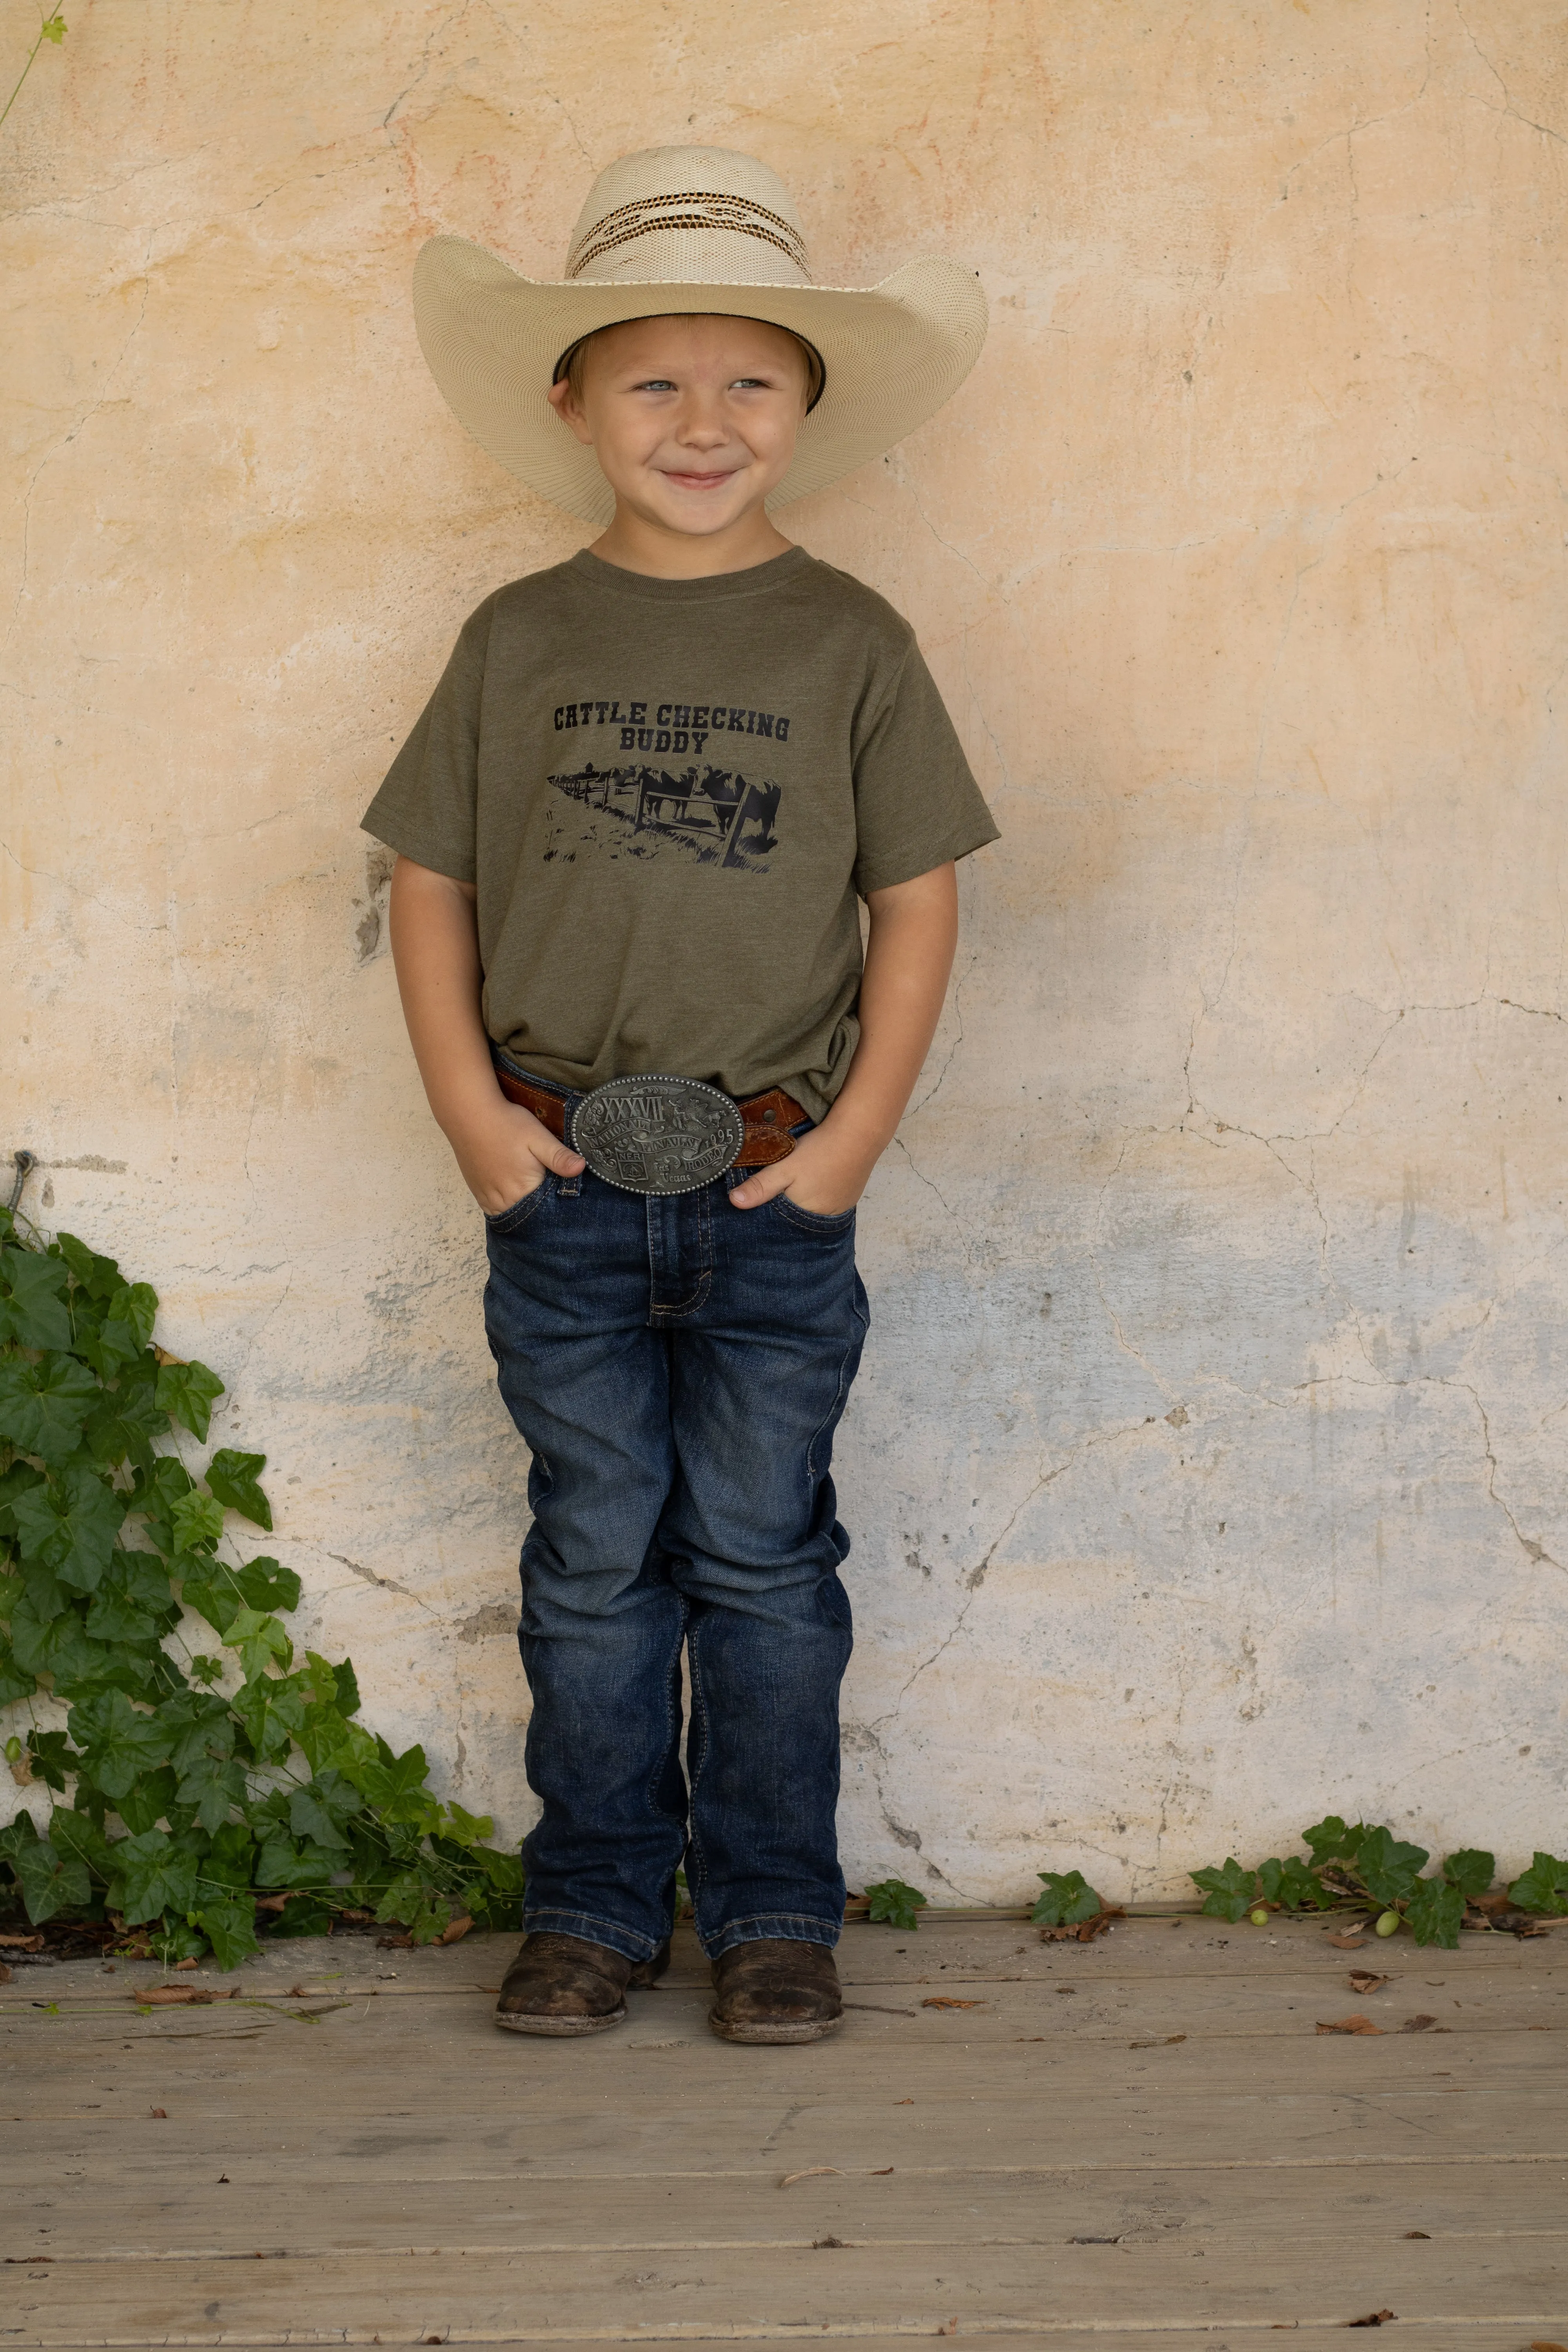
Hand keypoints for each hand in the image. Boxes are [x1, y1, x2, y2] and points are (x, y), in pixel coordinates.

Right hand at [449, 1099, 584, 1216]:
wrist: (470, 1115)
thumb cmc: (507, 1124)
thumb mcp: (538, 1136)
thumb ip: (558, 1156)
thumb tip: (581, 1168)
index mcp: (523, 1190)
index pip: (548, 1210)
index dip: (558, 1203)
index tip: (566, 1192)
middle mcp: (504, 1201)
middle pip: (529, 1216)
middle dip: (541, 1210)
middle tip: (548, 1188)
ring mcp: (488, 1198)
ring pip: (512, 1214)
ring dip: (523, 1209)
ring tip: (532, 1192)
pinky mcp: (478, 1193)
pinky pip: (495, 1210)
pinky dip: (506, 1206)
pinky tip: (514, 1194)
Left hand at [728, 1121, 876, 1215]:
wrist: (859, 1134)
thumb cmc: (820, 1151)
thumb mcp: (785, 1167)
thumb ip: (761, 1186)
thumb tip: (734, 1202)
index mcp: (805, 1215)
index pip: (780, 1224)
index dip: (767, 1215)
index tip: (757, 1204)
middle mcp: (823, 1219)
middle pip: (796, 1220)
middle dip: (783, 1210)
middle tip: (774, 1192)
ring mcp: (839, 1209)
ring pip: (810, 1212)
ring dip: (800, 1204)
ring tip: (792, 1188)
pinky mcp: (847, 1198)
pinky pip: (825, 1204)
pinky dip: (816, 1197)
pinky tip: (811, 1184)